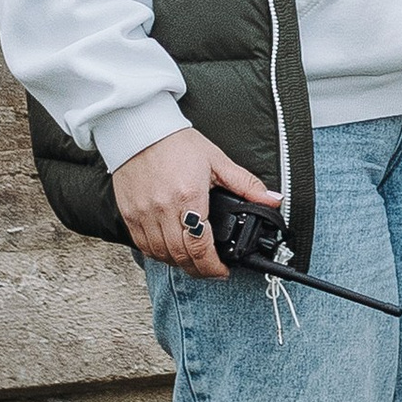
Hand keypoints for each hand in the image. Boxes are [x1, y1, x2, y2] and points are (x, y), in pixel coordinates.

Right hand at [111, 126, 277, 273]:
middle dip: (199, 269)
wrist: (140, 130)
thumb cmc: (176, 143)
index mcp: (188, 197)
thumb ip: (246, 184)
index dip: (214, 267)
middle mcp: (163, 210)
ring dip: (179, 263)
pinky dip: (158, 254)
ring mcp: (143, 214)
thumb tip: (272, 199)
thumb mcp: (217, 161)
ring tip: (193, 260)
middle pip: (181, 257)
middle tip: (212, 269)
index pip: (201, 247)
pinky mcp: (129, 215)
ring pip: (161, 255)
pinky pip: (143, 247)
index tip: (223, 271)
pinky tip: (171, 249)